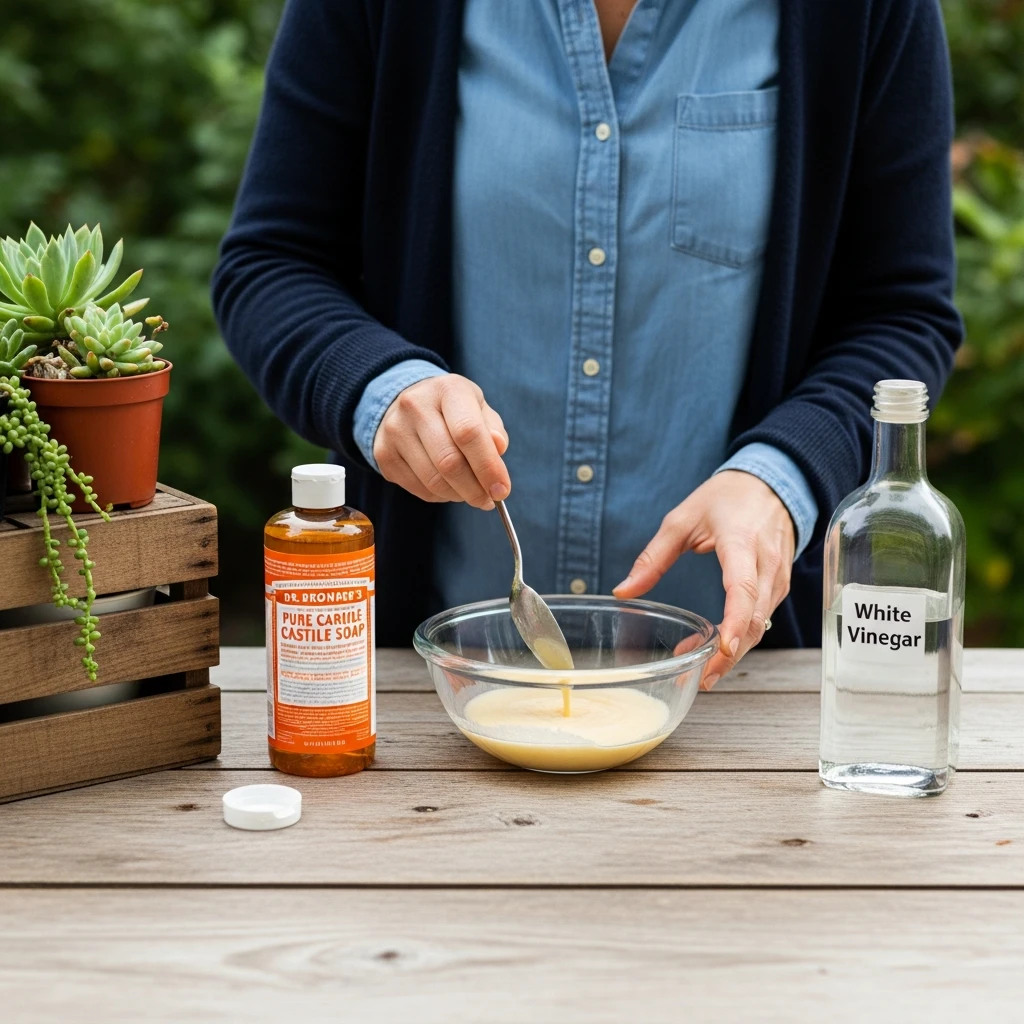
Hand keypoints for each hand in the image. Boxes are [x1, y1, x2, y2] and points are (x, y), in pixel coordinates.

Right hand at [373, 374, 510, 509]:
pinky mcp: (383, 454)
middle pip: (449, 462)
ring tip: (470, 493)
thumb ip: (493, 429)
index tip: (501, 491)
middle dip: (474, 489)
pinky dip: (440, 496)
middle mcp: (415, 406)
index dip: (488, 467)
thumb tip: (498, 449)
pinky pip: (419, 489)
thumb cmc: (453, 409)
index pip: (468, 433)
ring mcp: (395, 430)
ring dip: (458, 495)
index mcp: (448, 389)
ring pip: (433, 481)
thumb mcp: (478, 408)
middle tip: (488, 501)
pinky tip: (449, 488)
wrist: (407, 401)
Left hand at [613, 471, 795, 687]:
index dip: (734, 622)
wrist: (772, 482)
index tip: (722, 649)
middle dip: (730, 654)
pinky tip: (713, 646)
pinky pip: (762, 618)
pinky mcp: (779, 586)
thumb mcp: (682, 519)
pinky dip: (740, 636)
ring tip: (698, 667)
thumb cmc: (726, 498)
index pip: (743, 588)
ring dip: (732, 650)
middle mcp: (767, 564)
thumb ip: (654, 557)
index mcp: (741, 542)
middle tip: (700, 678)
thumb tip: (624, 591)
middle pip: (755, 618)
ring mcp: (778, 577)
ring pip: (761, 625)